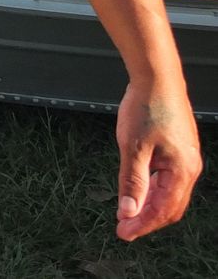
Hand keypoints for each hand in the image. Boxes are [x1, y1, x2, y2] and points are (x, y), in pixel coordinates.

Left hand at [113, 82, 202, 239]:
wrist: (157, 79)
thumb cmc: (147, 107)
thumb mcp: (133, 147)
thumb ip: (131, 181)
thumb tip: (128, 210)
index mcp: (182, 170)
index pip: (163, 210)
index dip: (143, 225)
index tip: (124, 233)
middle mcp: (189, 168)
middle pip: (170, 206)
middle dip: (147, 219)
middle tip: (124, 227)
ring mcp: (185, 159)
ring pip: (169, 193)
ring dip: (149, 205)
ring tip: (127, 213)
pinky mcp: (178, 151)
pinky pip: (167, 179)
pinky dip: (152, 189)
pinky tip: (138, 191)